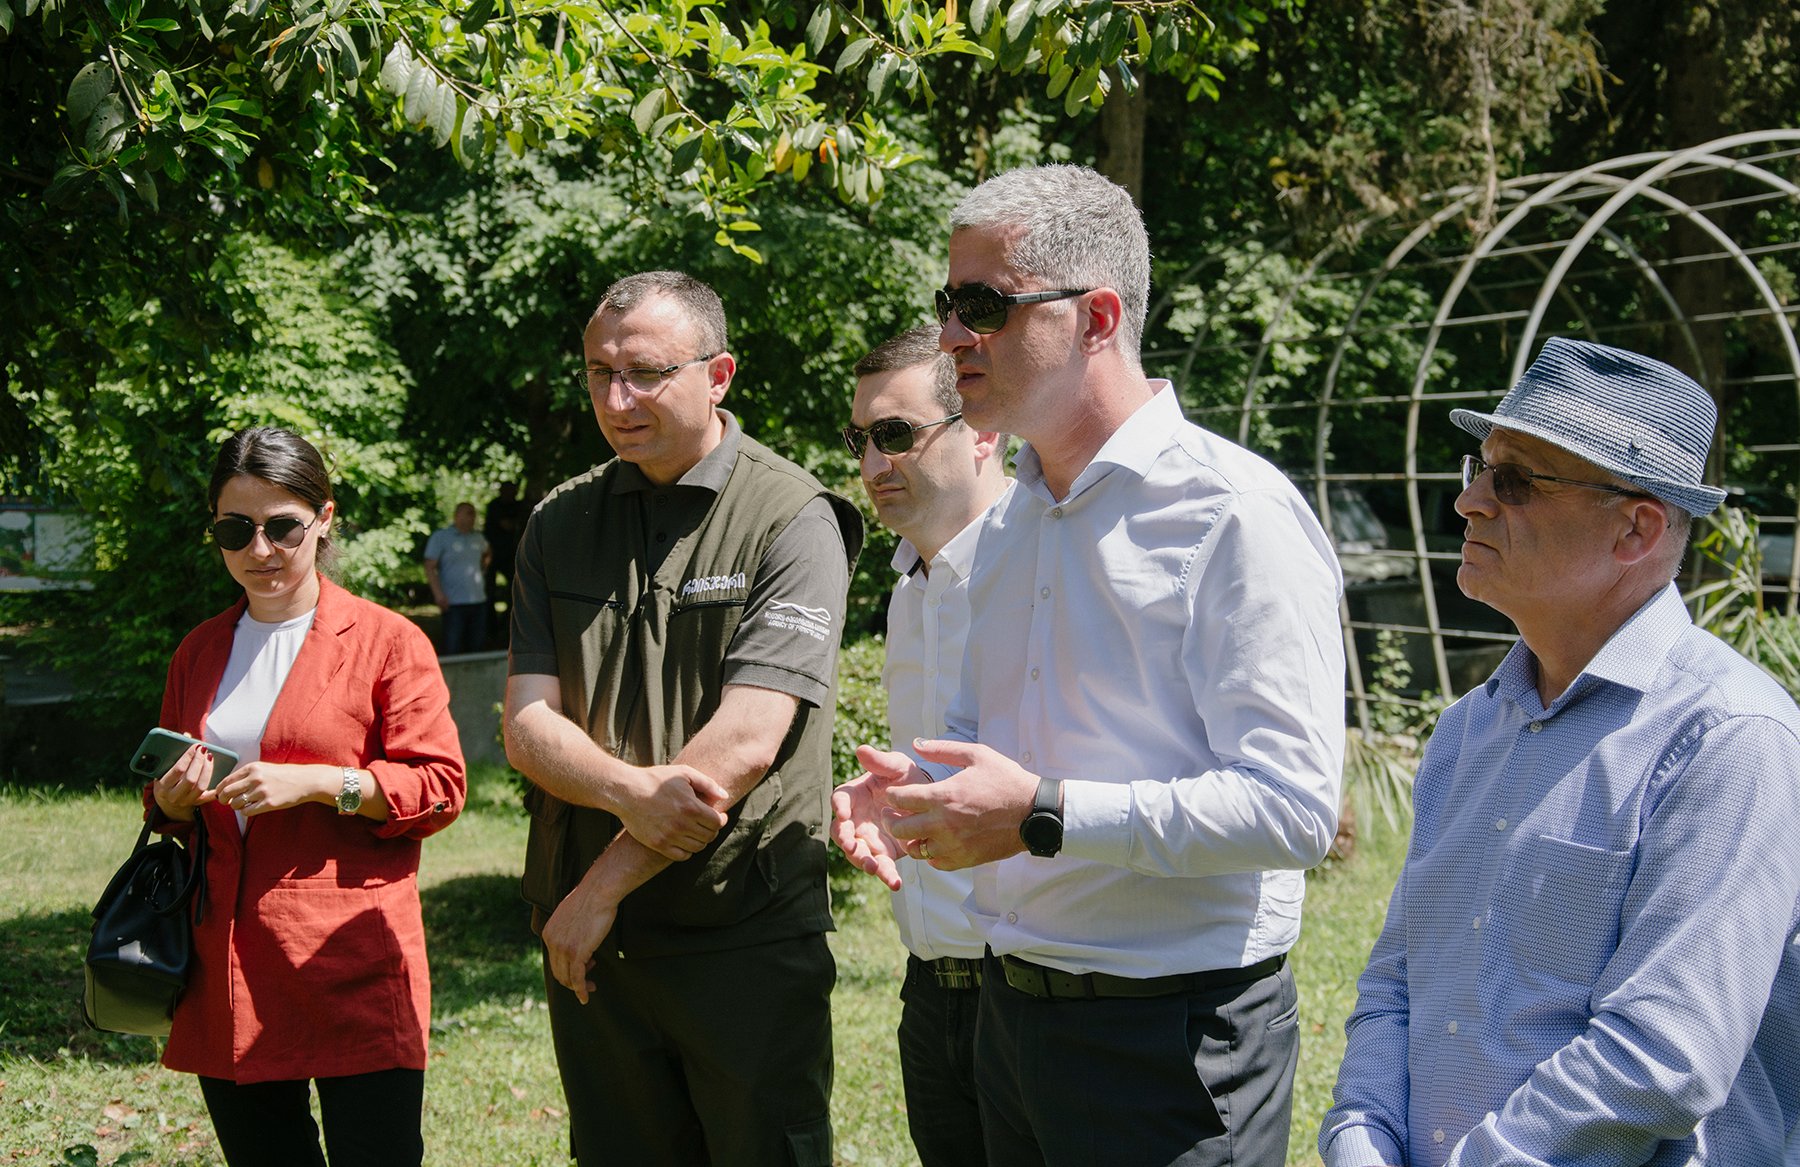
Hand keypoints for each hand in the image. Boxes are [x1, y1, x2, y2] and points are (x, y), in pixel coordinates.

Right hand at [152, 743, 219, 821]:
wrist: (167, 804)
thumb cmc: (166, 781)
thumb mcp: (162, 770)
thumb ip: (173, 753)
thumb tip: (187, 735)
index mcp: (162, 786)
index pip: (178, 770)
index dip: (188, 757)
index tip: (195, 746)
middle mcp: (173, 796)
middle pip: (190, 779)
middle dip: (199, 762)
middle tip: (204, 750)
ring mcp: (186, 801)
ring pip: (201, 786)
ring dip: (208, 770)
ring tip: (210, 757)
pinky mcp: (197, 803)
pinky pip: (209, 796)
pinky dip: (217, 787)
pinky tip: (221, 776)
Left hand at [213, 761, 330, 818]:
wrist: (306, 781)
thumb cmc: (284, 775)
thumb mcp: (264, 769)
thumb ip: (245, 777)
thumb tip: (223, 788)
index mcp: (252, 768)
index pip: (226, 781)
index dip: (219, 790)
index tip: (221, 794)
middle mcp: (255, 778)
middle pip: (226, 793)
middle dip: (223, 800)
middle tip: (227, 802)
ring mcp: (262, 791)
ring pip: (235, 804)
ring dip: (237, 806)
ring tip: (245, 803)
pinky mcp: (268, 803)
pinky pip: (247, 812)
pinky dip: (247, 811)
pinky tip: (254, 807)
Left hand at [542, 870, 619, 1004]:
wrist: (599, 891)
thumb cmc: (592, 899)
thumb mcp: (572, 915)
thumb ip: (569, 929)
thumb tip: (578, 939)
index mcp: (549, 933)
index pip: (555, 960)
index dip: (569, 967)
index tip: (586, 965)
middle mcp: (552, 942)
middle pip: (559, 972)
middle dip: (572, 980)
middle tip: (588, 981)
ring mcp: (563, 948)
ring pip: (567, 978)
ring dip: (579, 986)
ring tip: (591, 986)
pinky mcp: (577, 953)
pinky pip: (577, 979)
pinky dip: (581, 991)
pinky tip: (585, 997)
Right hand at [615, 764, 729, 860]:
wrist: (627, 791)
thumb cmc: (656, 780)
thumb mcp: (684, 773)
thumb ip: (708, 784)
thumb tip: (724, 796)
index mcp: (691, 807)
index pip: (717, 822)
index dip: (721, 819)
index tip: (719, 816)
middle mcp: (682, 824)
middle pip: (709, 836)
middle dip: (712, 830)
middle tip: (708, 824)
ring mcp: (669, 836)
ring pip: (697, 847)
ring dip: (701, 840)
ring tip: (697, 831)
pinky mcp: (658, 844)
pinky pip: (682, 855)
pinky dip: (688, 851)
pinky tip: (685, 840)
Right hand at [829, 745, 928, 889]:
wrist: (927, 800)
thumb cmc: (906, 778)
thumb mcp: (898, 766)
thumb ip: (881, 761)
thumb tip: (861, 749)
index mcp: (854, 795)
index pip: (840, 800)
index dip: (839, 806)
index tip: (844, 813)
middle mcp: (856, 819)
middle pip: (842, 832)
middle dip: (845, 841)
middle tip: (852, 846)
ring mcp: (867, 838)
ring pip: (857, 853)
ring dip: (863, 861)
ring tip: (874, 868)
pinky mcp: (883, 853)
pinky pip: (880, 866)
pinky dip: (885, 875)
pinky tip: (895, 882)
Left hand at [884, 739, 1040, 869]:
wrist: (1034, 812)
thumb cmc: (1006, 780)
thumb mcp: (976, 755)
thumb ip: (942, 749)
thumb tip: (916, 744)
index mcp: (944, 796)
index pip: (900, 799)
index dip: (891, 795)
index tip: (894, 793)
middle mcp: (944, 824)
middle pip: (899, 829)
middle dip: (891, 820)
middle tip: (892, 814)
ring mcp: (954, 845)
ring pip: (915, 849)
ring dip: (910, 839)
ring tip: (915, 828)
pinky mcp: (964, 859)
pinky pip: (935, 863)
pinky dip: (930, 854)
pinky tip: (935, 841)